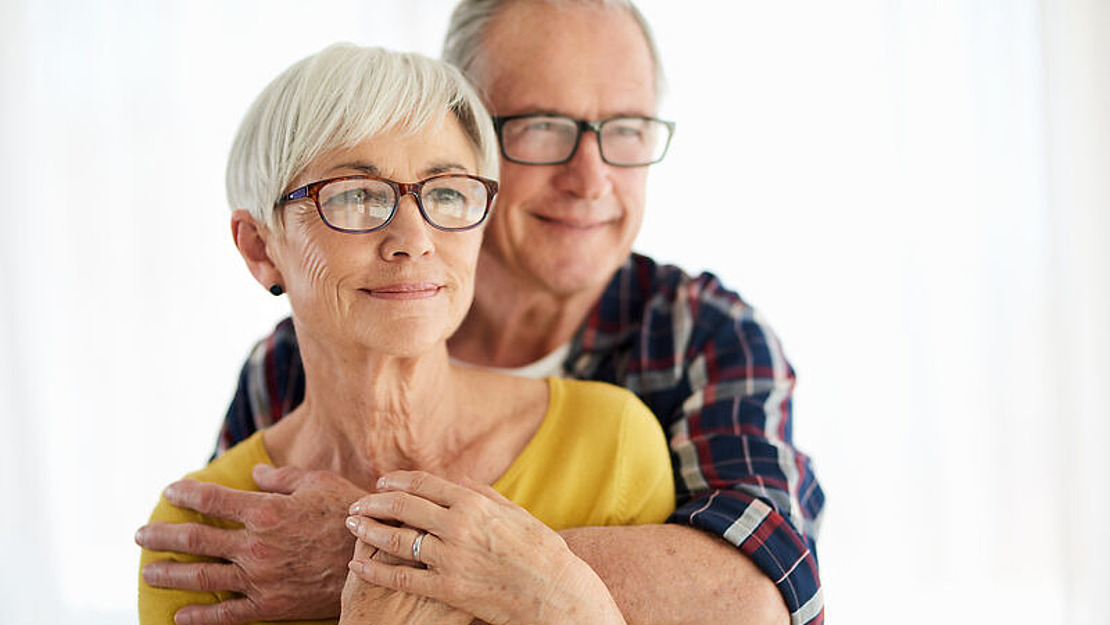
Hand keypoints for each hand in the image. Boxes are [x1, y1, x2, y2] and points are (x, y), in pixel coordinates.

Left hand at [135, 464, 365, 623]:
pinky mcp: (270, 605)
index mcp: (266, 511)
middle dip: (162, 535)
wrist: (376, 559)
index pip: (212, 500)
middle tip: (141, 534)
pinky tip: (179, 615)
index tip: (170, 491)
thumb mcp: (319, 484)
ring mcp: (260, 578)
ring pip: (202, 577)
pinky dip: (199, 617)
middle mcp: (255, 545)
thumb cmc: (350, 515)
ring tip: (148, 571)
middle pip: (195, 539)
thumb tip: (255, 473)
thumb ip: (282, 478)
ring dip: (169, 574)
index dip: (186, 493)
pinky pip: (226, 614)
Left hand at [345, 471, 624, 624]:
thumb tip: (461, 481)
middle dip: (374, 503)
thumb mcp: (517, 514)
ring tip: (352, 526)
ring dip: (368, 530)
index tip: (382, 483)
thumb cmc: (542, 553)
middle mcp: (458, 526)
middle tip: (357, 505)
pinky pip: (402, 576)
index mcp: (475, 504)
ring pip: (396, 539)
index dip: (398, 482)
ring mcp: (451, 558)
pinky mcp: (447, 588)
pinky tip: (358, 565)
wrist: (556, 594)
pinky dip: (375, 569)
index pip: (425, 485)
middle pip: (403, 507)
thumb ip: (486, 495)